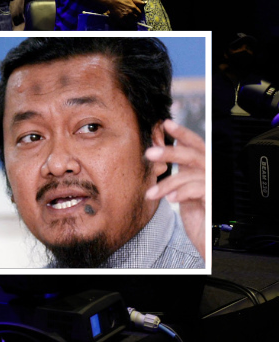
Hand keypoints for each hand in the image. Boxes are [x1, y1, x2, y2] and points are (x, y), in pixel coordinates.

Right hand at [108, 0, 143, 20]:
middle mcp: (130, 12)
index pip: (139, 13)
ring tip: (131, 21)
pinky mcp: (121, 18)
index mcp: (133, 7)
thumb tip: (145, 3)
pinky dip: (127, 24)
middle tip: (135, 18)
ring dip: (132, 21)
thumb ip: (138, 1)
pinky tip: (127, 23)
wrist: (113, 1)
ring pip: (132, 21)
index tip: (138, 14)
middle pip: (136, 18)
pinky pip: (126, 23)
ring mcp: (125, 15)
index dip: (139, 14)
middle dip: (136, 18)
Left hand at [144, 119, 205, 260]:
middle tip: (149, 153)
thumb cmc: (194, 215)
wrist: (207, 240)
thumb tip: (155, 154)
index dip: (182, 133)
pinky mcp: (214, 202)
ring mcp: (214, 187)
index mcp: (202, 169)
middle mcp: (211, 175)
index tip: (166, 123)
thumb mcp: (182, 190)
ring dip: (167, 183)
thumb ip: (176, 173)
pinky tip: (171, 199)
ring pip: (191, 174)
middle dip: (171, 152)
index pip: (196, 145)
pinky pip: (198, 190)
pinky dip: (182, 193)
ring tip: (150, 194)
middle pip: (194, 155)